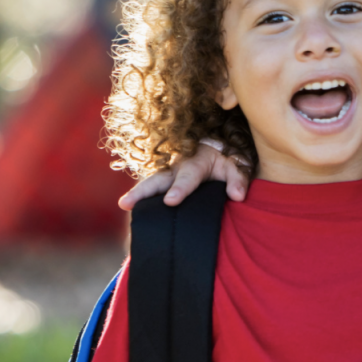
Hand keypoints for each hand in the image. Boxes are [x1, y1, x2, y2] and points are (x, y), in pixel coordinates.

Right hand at [117, 145, 248, 208]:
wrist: (218, 148)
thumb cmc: (227, 160)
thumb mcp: (238, 166)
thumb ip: (238, 180)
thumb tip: (238, 196)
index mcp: (196, 162)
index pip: (187, 178)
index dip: (179, 190)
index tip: (170, 201)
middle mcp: (176, 168)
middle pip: (158, 179)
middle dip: (143, 191)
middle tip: (126, 203)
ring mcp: (167, 174)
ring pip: (150, 184)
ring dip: (136, 195)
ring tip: (123, 205)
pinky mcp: (164, 182)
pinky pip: (151, 191)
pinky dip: (142, 200)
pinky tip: (133, 213)